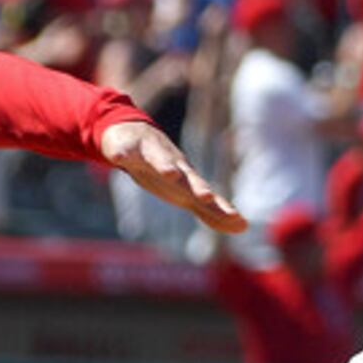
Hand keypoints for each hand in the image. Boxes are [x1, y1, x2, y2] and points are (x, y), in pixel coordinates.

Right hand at [100, 116, 244, 232]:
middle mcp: (174, 165)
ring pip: (160, 159)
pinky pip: (125, 151)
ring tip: (170, 174)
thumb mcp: (187, 194)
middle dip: (198, 187)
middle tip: (207, 197)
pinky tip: (119, 158)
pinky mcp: (128, 147)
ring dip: (165, 166)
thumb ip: (212, 212)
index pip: (208, 197)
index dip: (222, 210)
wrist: (133, 135)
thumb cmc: (165, 169)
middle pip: (188, 178)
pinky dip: (123, 154)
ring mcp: (152, 154)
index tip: (239, 221)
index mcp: (188, 180)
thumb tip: (243, 227)